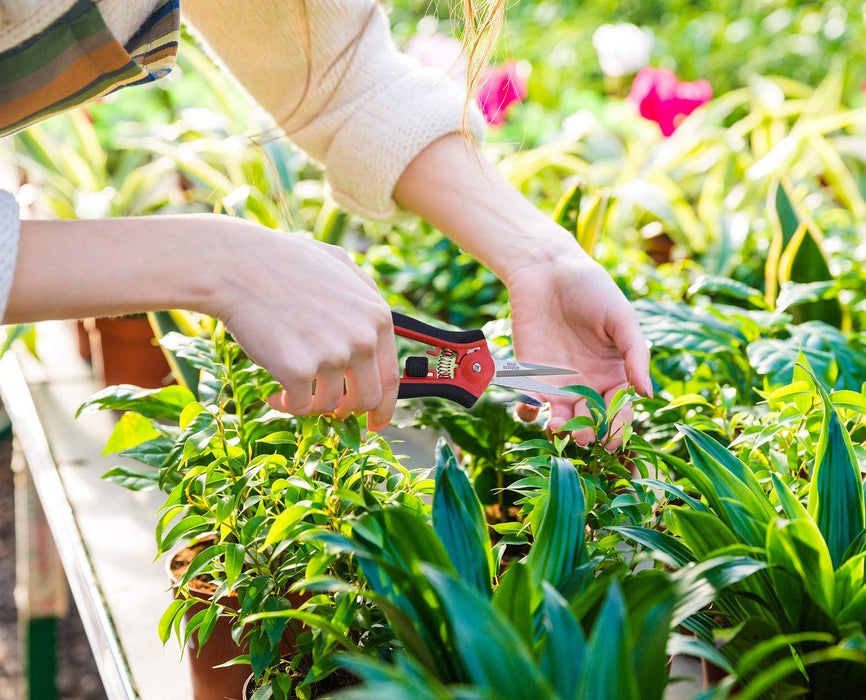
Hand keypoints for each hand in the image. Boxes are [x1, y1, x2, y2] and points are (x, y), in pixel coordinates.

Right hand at [209, 220, 398, 430]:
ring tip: (288, 388)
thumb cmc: (283, 262)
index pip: (390, 376)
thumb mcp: (339, 264)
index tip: (374, 421)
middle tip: (328, 411)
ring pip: (330, 405)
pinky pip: (300, 406)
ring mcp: (332, 355)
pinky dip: (287, 405)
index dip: (383, 406)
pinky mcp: (298, 370)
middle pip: (367, 399)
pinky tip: (273, 393)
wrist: (236, 265)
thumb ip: (366, 292)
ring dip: (311, 404)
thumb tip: (378, 323)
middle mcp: (362, 338)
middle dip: (347, 411)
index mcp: (377, 317)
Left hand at [506, 240, 650, 449]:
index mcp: (614, 374)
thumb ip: (636, 355)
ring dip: (560, 430)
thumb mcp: (622, 319)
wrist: (547, 270)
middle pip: (590, 421)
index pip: (620, 411)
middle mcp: (587, 384)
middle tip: (584, 436)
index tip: (613, 439)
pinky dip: (528, 413)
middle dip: (588, 433)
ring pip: (561, 419)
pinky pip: (529, 404)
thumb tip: (648, 394)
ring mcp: (558, 383)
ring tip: (558, 426)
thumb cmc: (592, 290)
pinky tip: (531, 410)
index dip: (618, 428)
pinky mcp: (529, 376)